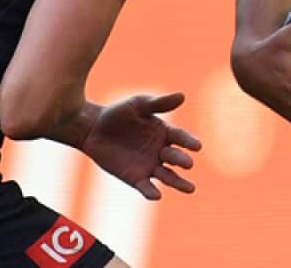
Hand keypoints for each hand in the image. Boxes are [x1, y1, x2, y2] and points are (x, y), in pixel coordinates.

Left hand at [81, 93, 200, 200]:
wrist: (93, 128)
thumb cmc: (118, 113)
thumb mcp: (138, 105)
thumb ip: (159, 103)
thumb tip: (182, 96)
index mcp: (165, 132)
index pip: (181, 137)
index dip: (189, 142)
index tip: (197, 146)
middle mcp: (161, 151)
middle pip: (175, 157)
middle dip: (181, 160)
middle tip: (187, 163)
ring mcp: (149, 166)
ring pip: (167, 176)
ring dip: (178, 182)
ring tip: (190, 188)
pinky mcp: (135, 178)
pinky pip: (145, 186)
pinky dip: (151, 192)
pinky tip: (156, 195)